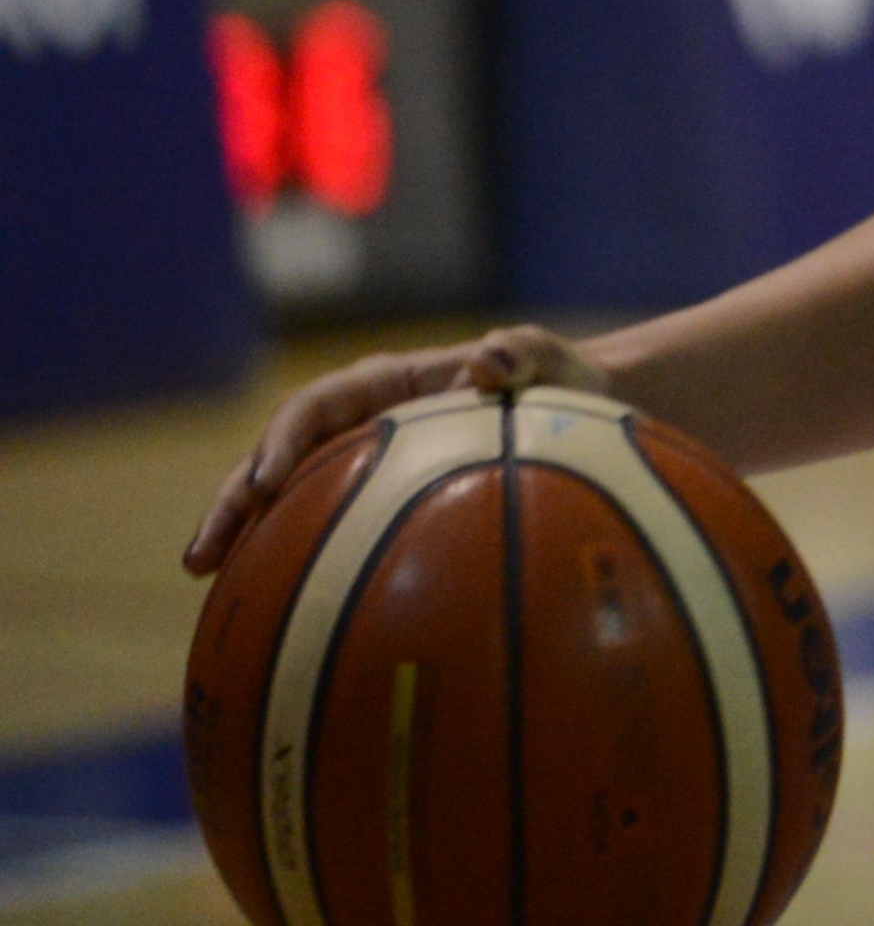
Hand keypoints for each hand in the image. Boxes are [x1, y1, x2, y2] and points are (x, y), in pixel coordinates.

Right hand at [184, 325, 615, 573]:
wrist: (580, 406)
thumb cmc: (564, 381)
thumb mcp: (552, 360)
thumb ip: (524, 354)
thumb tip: (487, 361)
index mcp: (390, 383)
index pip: (315, 405)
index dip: (282, 441)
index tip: (266, 485)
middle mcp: (363, 421)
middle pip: (278, 457)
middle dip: (234, 501)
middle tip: (200, 557)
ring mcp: (366, 463)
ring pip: (287, 497)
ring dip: (244, 535)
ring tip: (207, 583)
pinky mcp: (379, 500)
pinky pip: (326, 528)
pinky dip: (293, 558)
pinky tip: (274, 610)